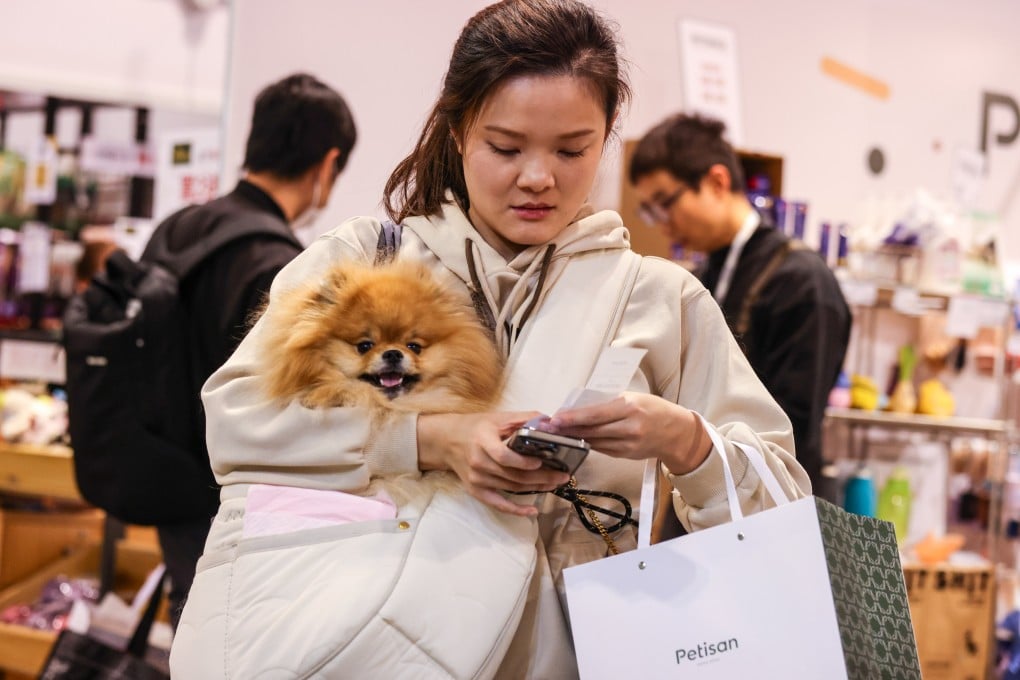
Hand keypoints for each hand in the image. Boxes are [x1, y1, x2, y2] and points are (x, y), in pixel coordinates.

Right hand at [418, 411, 570, 515]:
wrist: (447, 441)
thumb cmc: (475, 427)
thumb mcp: (497, 418)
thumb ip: (523, 418)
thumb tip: (549, 421)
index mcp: (483, 441)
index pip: (503, 456)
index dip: (523, 462)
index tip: (541, 461)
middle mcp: (478, 462)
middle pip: (513, 475)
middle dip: (541, 477)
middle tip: (562, 476)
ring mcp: (477, 479)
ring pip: (511, 488)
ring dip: (536, 488)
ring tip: (555, 483)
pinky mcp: (476, 491)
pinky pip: (498, 504)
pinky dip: (516, 510)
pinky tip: (533, 511)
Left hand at [547, 392, 711, 473]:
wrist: (676, 433)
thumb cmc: (653, 409)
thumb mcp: (633, 397)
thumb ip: (608, 403)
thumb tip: (580, 408)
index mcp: (629, 408)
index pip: (595, 414)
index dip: (573, 418)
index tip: (556, 418)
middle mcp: (629, 427)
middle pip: (592, 430)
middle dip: (569, 429)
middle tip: (550, 428)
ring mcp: (628, 444)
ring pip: (594, 442)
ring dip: (576, 438)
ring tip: (559, 433)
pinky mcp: (626, 455)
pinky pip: (602, 449)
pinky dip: (589, 444)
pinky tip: (578, 440)